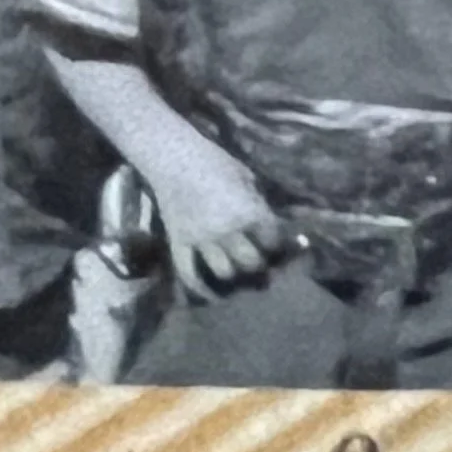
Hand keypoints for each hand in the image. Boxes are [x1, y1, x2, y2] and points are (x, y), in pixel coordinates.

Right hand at [154, 150, 290, 297]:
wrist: (171, 156)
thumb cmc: (213, 160)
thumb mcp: (245, 177)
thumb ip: (258, 205)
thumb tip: (272, 227)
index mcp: (247, 211)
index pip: (273, 241)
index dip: (279, 245)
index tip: (279, 246)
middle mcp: (226, 230)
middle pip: (251, 264)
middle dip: (259, 265)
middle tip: (260, 263)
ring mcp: (200, 239)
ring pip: (224, 273)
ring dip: (234, 275)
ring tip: (238, 272)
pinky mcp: (179, 243)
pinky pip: (189, 274)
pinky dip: (201, 289)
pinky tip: (212, 295)